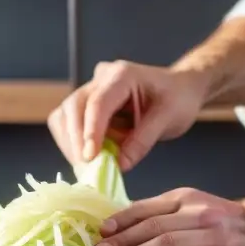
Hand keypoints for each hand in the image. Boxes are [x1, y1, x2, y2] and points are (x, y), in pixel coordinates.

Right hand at [47, 61, 208, 169]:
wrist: (180, 89)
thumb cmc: (178, 99)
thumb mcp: (167, 119)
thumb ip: (142, 141)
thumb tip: (119, 165)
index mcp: (122, 76)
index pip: (98, 103)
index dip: (90, 132)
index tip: (89, 158)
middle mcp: (101, 78)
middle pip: (73, 107)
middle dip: (76, 141)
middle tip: (86, 169)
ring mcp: (91, 89)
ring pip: (64, 115)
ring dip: (71, 143)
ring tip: (88, 166)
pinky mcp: (87, 104)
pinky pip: (67, 123)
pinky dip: (73, 142)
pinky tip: (89, 157)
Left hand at [92, 188, 244, 245]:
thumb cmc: (230, 226)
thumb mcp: (198, 208)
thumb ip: (169, 215)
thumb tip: (127, 232)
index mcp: (186, 198)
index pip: (146, 208)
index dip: (121, 221)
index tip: (101, 233)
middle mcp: (197, 213)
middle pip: (151, 227)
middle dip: (122, 242)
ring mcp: (212, 236)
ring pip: (166, 245)